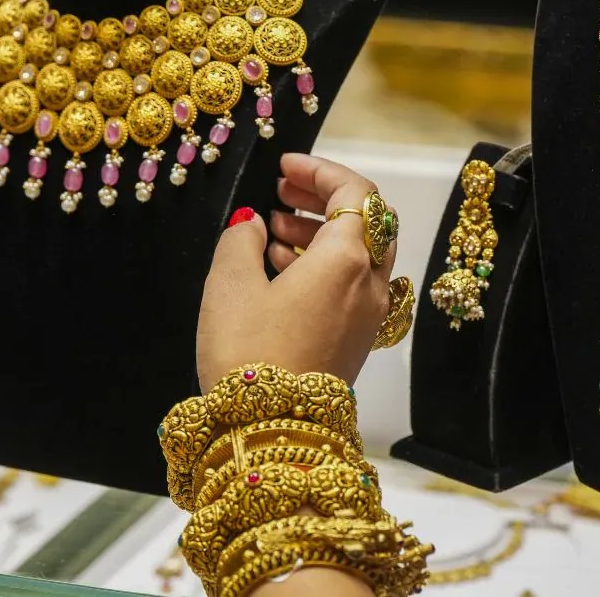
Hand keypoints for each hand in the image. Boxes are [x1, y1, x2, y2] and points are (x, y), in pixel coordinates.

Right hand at [197, 153, 397, 391]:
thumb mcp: (229, 286)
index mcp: (347, 260)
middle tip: (283, 191)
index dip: (321, 171)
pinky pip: (350, 287)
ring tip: (273, 229)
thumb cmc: (248, 356)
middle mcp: (369, 285)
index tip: (286, 166)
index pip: (356, 193)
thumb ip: (241, 241)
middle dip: (325, 200)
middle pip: (366, 223)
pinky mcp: (357, 343)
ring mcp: (367, 317)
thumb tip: (251, 225)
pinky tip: (280, 269)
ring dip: (322, 234)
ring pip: (358, 256)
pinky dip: (324, 266)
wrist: (270, 434)